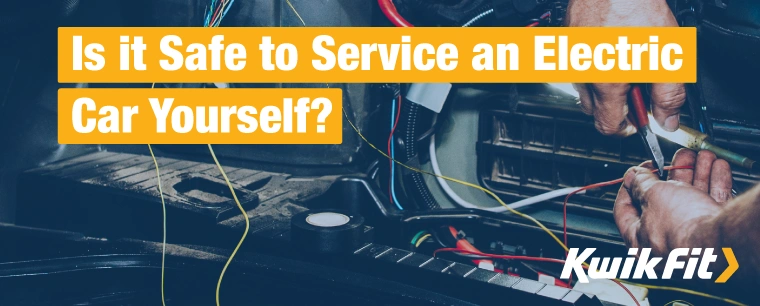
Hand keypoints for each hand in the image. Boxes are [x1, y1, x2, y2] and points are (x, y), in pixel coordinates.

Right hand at [566, 0, 685, 135]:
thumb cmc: (634, 9)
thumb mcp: (666, 58)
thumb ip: (668, 95)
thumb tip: (669, 119)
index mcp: (606, 85)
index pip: (608, 126)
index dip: (627, 129)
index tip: (639, 122)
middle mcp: (583, 75)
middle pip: (593, 110)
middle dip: (615, 106)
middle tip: (637, 90)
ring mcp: (572, 57)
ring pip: (584, 86)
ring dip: (602, 85)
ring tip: (625, 63)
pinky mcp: (568, 40)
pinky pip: (578, 64)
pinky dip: (593, 63)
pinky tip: (612, 46)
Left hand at [614, 149, 732, 255]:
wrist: (722, 241)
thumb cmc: (681, 227)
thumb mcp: (653, 195)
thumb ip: (641, 183)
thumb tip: (633, 177)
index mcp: (640, 241)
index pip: (625, 211)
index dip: (629, 187)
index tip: (635, 173)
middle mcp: (664, 244)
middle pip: (662, 202)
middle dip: (672, 175)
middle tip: (673, 160)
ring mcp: (690, 240)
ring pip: (690, 199)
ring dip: (696, 174)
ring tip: (700, 157)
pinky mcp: (714, 234)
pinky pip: (710, 205)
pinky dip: (714, 184)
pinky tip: (717, 167)